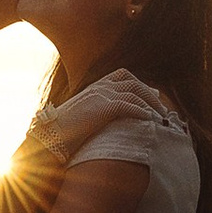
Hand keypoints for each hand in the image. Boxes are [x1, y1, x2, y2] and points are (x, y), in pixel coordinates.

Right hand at [46, 69, 174, 142]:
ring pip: (134, 92)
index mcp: (94, 87)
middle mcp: (98, 87)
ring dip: (150, 104)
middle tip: (162, 108)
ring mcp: (100, 95)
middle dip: (150, 94)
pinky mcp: (102, 107)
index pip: (123, 76)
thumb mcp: (82, 117)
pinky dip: (141, 111)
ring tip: (161, 117)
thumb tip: (110, 121)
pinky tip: (149, 120)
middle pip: (132, 82)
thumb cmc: (63, 132)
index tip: (152, 95)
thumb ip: (97, 113)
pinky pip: (128, 105)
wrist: (49, 136)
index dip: (140, 84)